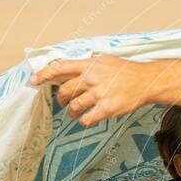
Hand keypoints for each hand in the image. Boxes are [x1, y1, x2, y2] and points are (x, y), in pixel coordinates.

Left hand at [29, 55, 150, 126]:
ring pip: (74, 107)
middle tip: (63, 102)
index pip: (60, 68)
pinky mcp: (108, 108)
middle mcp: (92, 78)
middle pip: (65, 91)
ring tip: (75, 114)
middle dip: (61, 99)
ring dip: (72, 112)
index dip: (44, 74)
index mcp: (89, 65)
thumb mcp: (106, 60)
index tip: (34, 81)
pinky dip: (84, 121)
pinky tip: (87, 120)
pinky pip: (88, 118)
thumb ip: (89, 63)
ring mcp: (100, 94)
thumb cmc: (127, 71)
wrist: (146, 82)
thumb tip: (72, 66)